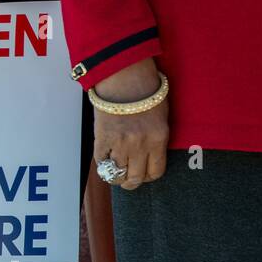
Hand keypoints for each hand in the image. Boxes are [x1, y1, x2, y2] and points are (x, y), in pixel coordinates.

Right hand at [92, 58, 168, 190]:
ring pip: (117, 173)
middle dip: (130, 182)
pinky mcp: (102, 138)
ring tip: (114, 171)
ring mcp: (120, 142)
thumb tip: (148, 160)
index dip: (148, 177)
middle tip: (127, 180)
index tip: (144, 174)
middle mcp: (140, 145)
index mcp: (158, 140)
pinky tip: (105, 160)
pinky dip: (102, 164)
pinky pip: (101, 161)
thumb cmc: (146, 95)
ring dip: (115, 176)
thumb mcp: (161, 119)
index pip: (155, 172)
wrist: (124, 78)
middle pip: (135, 177)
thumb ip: (156, 141)